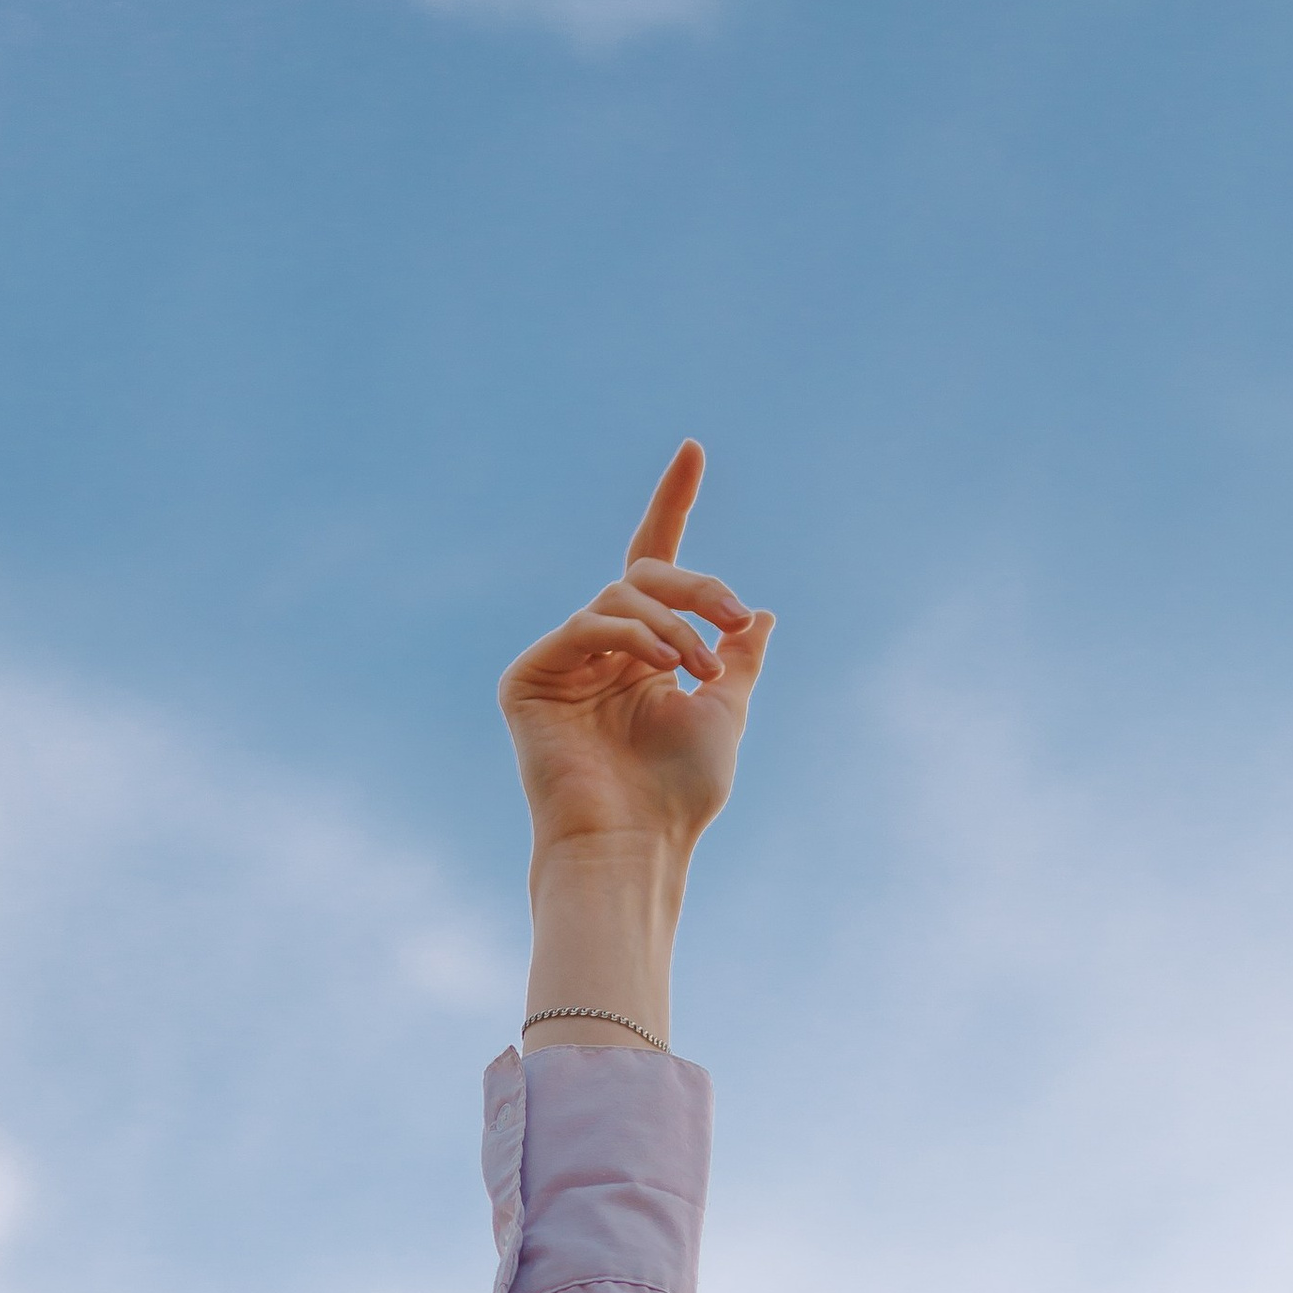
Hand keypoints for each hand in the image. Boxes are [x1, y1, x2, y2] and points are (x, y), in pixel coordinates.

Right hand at [501, 444, 773, 867]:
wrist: (635, 844)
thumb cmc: (678, 795)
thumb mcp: (724, 713)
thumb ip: (736, 659)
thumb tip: (762, 614)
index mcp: (642, 656)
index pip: (654, 565)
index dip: (672, 505)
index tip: (694, 448)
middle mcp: (600, 651)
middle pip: (647, 577)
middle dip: (699, 589)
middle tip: (735, 620)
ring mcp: (562, 662)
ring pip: (621, 598)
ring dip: (673, 625)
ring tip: (699, 671)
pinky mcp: (530, 677)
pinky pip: (586, 624)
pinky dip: (631, 637)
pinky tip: (662, 667)